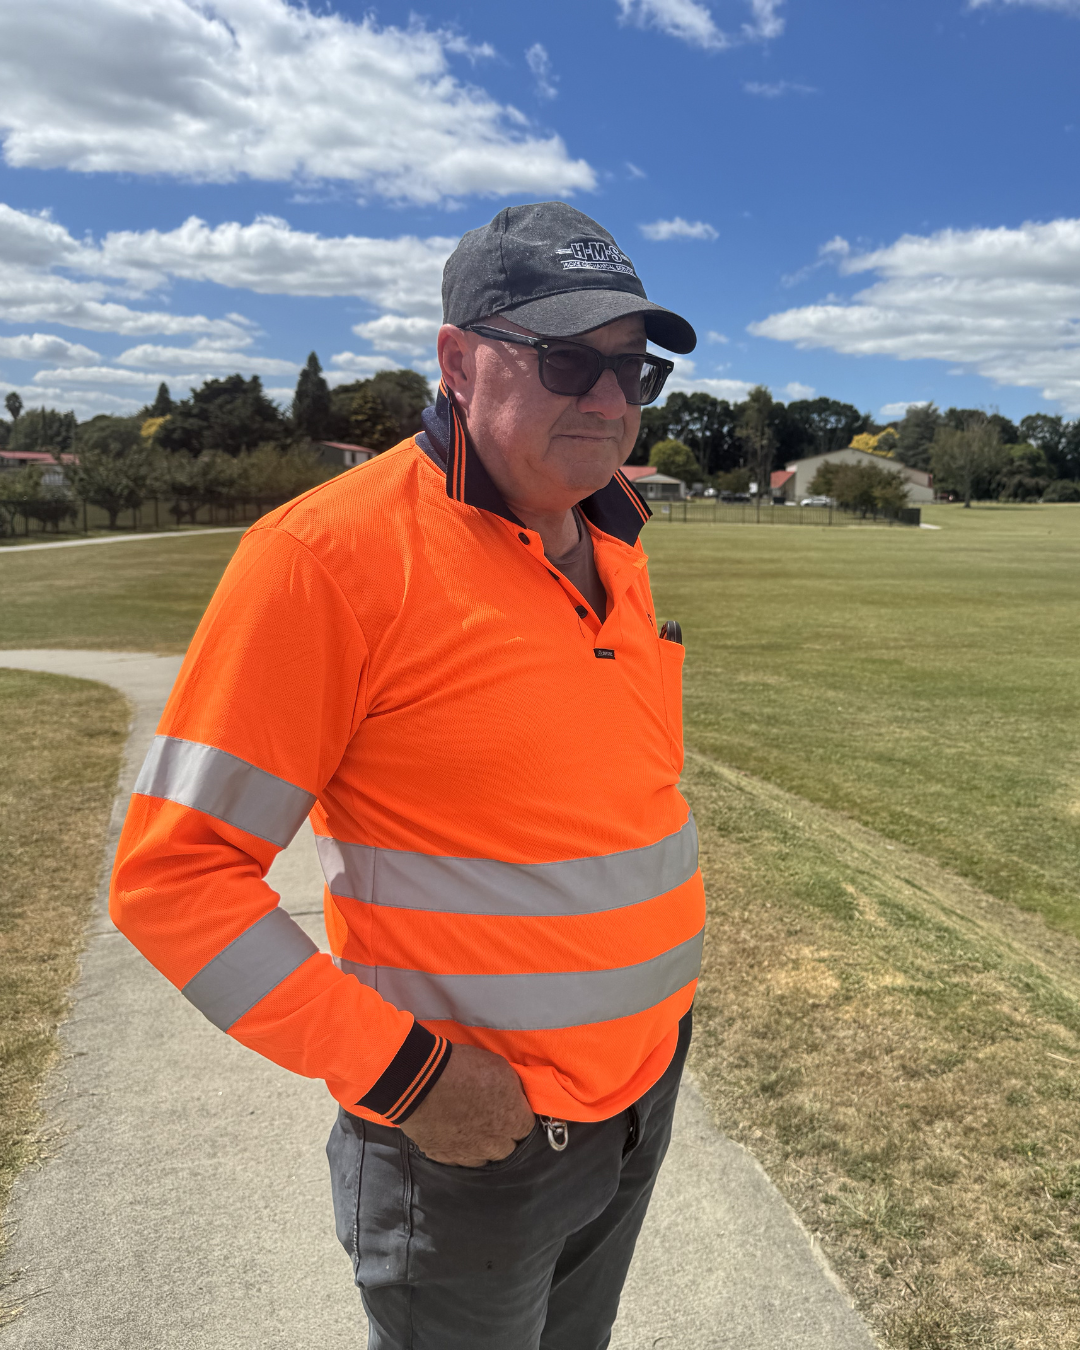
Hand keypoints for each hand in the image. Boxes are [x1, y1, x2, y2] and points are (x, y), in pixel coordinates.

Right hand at [400, 1043, 534, 1167]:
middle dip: (503, 1135)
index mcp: (512, 1121)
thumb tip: (514, 1098)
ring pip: (483, 1158)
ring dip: (481, 1145)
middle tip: (492, 1118)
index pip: (527, 1128)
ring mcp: (468, 1155)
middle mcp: (494, 1144)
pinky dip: (459, 1148)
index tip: (511, 1108)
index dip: (518, 1117)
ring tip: (471, 1127)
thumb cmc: (463, 1067)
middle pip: (507, 1148)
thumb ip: (512, 1089)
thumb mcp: (500, 1067)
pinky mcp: (444, 1157)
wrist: (420, 1080)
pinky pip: (459, 1159)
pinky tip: (453, 1133)